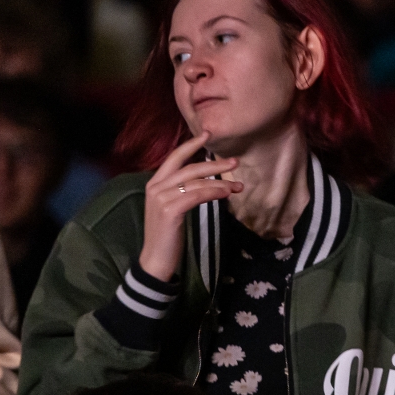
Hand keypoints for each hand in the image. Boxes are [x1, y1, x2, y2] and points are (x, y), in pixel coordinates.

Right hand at [140, 132, 241, 281]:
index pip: (174, 158)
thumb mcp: (174, 208)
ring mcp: (161, 198)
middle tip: (235, 162)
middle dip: (214, 163)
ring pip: (196, 182)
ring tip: (239, 186)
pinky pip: (197, 196)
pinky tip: (227, 193)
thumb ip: (184, 192)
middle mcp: (155, 186)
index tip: (208, 134)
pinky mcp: (169, 210)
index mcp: (155, 183)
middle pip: (189, 167)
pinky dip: (214, 193)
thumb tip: (208, 181)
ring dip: (220, 182)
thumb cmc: (168, 235)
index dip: (191, 145)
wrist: (156, 259)